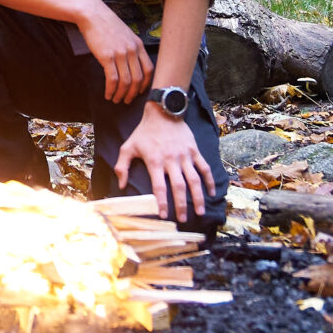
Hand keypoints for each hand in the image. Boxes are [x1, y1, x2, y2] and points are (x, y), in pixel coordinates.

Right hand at [76, 0, 151, 102]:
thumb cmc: (107, 24)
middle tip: (127, 100)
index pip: (149, 69)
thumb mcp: (125, 34)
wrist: (92, 14)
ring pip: (126, 82)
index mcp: (138, 45)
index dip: (145, 84)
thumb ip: (131, 48)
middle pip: (138, 78)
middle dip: (133, 93)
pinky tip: (108, 94)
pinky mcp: (107, 56)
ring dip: (122, 94)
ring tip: (116, 100)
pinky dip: (111, 90)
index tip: (139, 91)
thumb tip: (131, 64)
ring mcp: (120, 53)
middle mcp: (132, 50)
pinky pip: (112, 79)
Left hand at [114, 105, 215, 222]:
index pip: (159, 187)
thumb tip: (121, 185)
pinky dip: (209, 181)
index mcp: (155, 161)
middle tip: (182, 220)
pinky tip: (211, 193)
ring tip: (200, 212)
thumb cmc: (144, 132)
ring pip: (194, 180)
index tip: (163, 215)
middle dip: (182, 205)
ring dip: (198, 197)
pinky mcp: (194, 151)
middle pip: (178, 187)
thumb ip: (121, 166)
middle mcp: (171, 160)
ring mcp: (185, 156)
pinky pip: (204, 168)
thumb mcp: (128, 147)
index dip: (161, 202)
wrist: (162, 112)